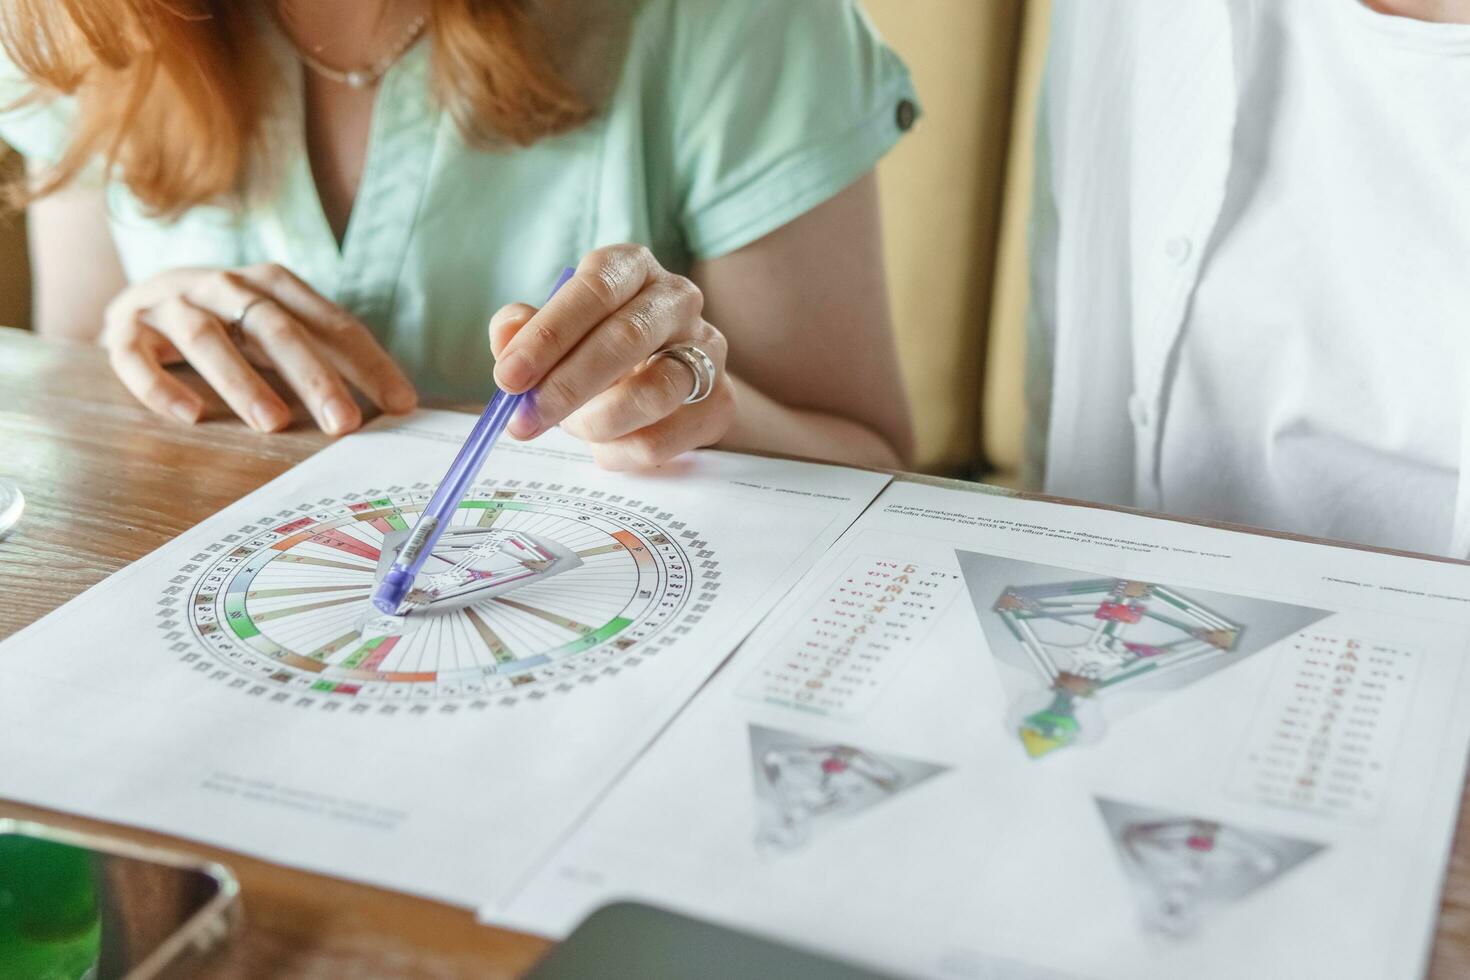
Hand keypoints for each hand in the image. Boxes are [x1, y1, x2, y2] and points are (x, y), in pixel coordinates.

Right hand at [101, 264, 416, 433]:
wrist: (143, 299)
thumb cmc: (231, 324)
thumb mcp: (280, 330)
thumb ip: (326, 357)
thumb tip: (391, 404)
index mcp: (273, 285)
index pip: (330, 323)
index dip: (368, 363)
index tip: (401, 403)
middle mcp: (224, 286)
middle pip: (275, 327)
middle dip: (314, 376)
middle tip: (345, 423)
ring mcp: (172, 304)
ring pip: (206, 338)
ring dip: (241, 381)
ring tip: (274, 424)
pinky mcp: (126, 330)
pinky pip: (138, 358)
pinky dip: (161, 387)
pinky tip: (189, 417)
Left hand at [488, 245, 734, 469]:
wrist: (666, 381)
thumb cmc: (598, 348)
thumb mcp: (557, 331)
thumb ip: (525, 330)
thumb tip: (506, 337)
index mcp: (633, 267)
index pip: (595, 289)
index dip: (549, 335)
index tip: (509, 376)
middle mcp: (678, 300)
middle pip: (626, 339)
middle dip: (567, 386)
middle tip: (525, 420)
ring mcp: (707, 350)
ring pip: (653, 393)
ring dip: (597, 422)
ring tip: (572, 428)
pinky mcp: (720, 402)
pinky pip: (665, 438)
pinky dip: (621, 452)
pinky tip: (604, 446)